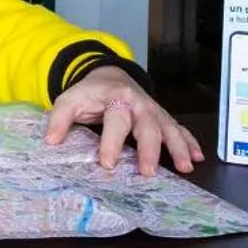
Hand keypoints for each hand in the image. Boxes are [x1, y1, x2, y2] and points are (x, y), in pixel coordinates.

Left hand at [46, 67, 203, 175]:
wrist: (110, 75)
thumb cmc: (90, 93)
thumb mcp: (69, 100)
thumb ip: (59, 119)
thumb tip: (51, 141)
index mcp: (116, 99)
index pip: (115, 121)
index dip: (111, 142)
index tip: (107, 163)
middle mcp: (139, 104)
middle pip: (148, 126)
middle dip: (149, 150)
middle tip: (147, 172)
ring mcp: (154, 111)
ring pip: (170, 128)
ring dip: (179, 148)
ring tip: (185, 167)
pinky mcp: (162, 118)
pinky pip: (179, 129)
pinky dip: (190, 143)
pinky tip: (197, 158)